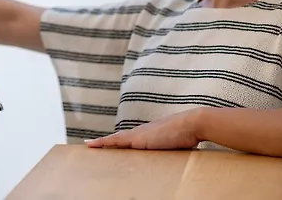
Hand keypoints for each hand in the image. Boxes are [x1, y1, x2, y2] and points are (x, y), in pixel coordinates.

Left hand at [85, 108, 204, 149]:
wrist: (192, 124)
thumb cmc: (189, 135)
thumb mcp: (176, 145)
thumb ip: (170, 149)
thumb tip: (174, 156)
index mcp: (149, 134)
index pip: (130, 139)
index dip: (118, 141)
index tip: (109, 143)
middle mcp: (141, 132)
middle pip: (119, 138)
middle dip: (106, 142)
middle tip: (91, 144)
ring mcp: (139, 134)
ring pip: (115, 139)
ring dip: (102, 143)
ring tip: (89, 145)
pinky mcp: (137, 138)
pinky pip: (115, 141)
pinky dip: (104, 143)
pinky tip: (93, 145)